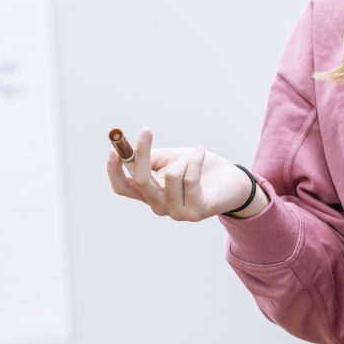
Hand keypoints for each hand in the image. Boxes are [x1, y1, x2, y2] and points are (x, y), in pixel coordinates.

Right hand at [105, 127, 256, 221]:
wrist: (230, 180)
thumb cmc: (197, 166)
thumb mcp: (169, 158)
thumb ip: (149, 158)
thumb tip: (130, 152)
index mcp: (149, 193)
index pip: (122, 187)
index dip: (114, 170)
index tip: (113, 149)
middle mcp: (159, 206)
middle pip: (140, 181)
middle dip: (142, 154)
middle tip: (146, 130)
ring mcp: (176, 212)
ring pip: (170, 176)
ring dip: (183, 158)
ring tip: (193, 155)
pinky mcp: (195, 212)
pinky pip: (190, 178)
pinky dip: (195, 160)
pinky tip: (200, 152)